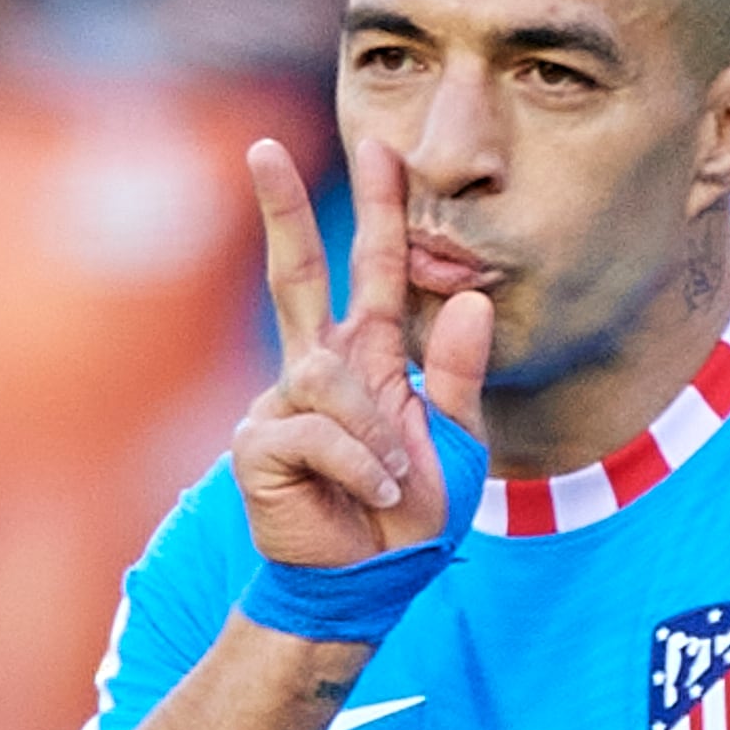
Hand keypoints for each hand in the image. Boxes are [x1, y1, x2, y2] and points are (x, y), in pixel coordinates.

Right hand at [231, 135, 494, 572]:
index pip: (371, 272)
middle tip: (262, 149)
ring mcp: (282, 404)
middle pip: (296, 274)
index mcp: (367, 359)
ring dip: (375, 432)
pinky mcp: (258, 445)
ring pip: (328, 376)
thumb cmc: (408, 516)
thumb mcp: (455, 443)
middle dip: (282, 211)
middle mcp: (317, 370)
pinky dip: (357, 464)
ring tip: (391, 480)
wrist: (370, 583)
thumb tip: (471, 297)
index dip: (378, 211)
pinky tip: (369, 492)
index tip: (380, 146)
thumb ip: (459, 374)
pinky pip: (315, 431)